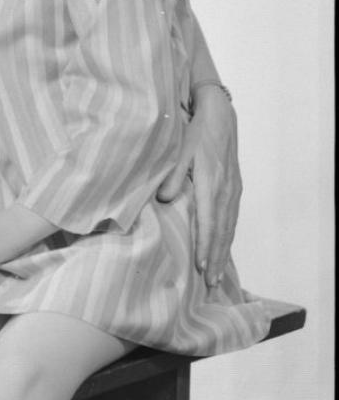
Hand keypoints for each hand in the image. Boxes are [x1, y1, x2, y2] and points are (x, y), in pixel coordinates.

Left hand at [156, 88, 240, 286]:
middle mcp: (225, 190)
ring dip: (224, 251)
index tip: (202, 268)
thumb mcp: (180, 150)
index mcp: (210, 183)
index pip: (209, 222)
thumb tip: (164, 200)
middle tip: (212, 283)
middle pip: (222, 231)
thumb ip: (172, 176)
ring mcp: (233, 190)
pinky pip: (233, 218)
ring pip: (229, 227)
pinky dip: (229, 236)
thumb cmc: (196, 133)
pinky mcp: (235, 187)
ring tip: (218, 273)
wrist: (220, 116)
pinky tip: (224, 246)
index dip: (206, 246)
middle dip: (217, 258)